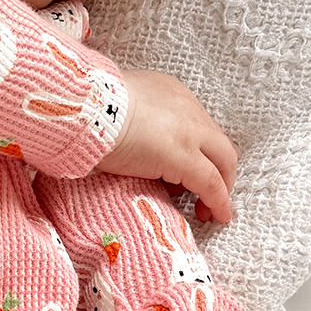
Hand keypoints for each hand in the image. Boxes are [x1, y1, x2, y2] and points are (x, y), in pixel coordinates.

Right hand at [99, 70, 237, 222]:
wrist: (86, 110)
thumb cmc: (90, 111)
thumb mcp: (120, 108)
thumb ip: (134, 121)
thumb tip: (131, 142)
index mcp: (171, 95)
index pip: (197, 126)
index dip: (198, 152)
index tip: (187, 173)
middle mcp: (188, 110)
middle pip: (219, 144)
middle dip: (218, 170)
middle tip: (206, 195)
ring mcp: (190, 133)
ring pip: (223, 162)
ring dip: (220, 187)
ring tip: (206, 210)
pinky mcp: (185, 158)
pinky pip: (211, 184)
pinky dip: (218, 201)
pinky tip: (217, 215)